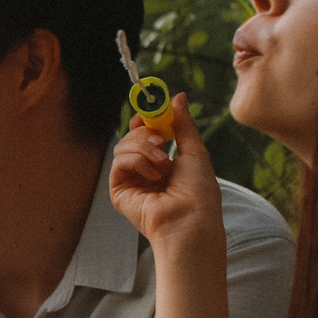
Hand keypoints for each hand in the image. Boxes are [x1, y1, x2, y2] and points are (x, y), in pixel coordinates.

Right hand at [108, 100, 228, 248]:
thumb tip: (177, 97)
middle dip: (144, 131)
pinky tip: (153, 174)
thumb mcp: (195, 151)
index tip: (153, 112)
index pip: (144, 134)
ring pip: (123, 147)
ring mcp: (131, 182)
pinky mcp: (119, 192)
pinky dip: (136, 161)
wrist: (192, 220)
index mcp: (162, 164)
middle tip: (161, 138)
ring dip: (143, 146)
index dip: (146, 120)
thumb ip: (183, 124)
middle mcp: (145, 172)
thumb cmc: (199, 193)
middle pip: (130, 137)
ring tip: (162, 161)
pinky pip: (118, 162)